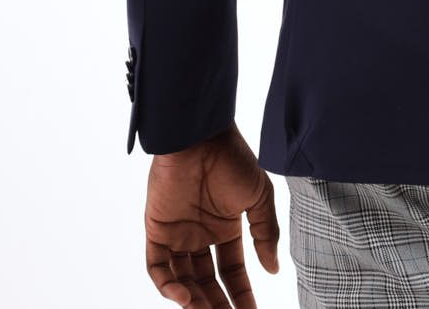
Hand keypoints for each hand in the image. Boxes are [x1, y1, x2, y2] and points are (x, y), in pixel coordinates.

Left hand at [144, 120, 280, 306]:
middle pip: (207, 282)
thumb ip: (265, 232)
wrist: (202, 136)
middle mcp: (200, 235)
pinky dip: (168, 286)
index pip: (231, 271)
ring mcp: (177, 234)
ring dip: (194, 301)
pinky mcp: (156, 230)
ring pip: (183, 280)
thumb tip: (272, 270)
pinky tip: (186, 298)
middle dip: (217, 305)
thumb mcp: (259, 196)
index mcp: (225, 227)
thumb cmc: (233, 158)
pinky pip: (157, 268)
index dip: (241, 294)